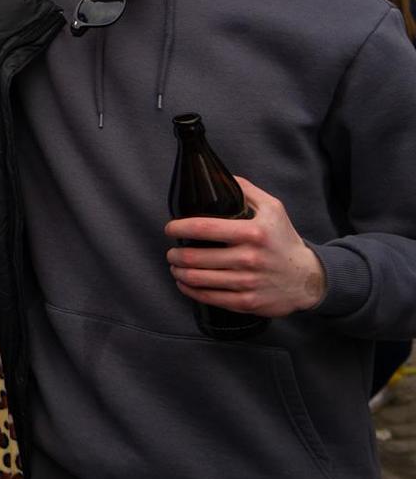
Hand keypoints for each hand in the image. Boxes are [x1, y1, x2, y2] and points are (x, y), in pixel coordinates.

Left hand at [165, 177, 326, 316]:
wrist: (308, 278)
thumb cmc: (284, 240)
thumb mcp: (273, 209)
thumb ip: (245, 190)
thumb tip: (218, 176)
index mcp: (253, 232)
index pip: (203, 228)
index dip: (178, 227)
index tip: (170, 228)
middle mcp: (249, 258)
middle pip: (194, 257)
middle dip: (175, 254)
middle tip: (172, 251)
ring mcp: (247, 282)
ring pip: (197, 278)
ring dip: (178, 271)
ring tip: (176, 265)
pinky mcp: (246, 302)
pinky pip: (208, 297)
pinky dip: (189, 289)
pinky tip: (185, 283)